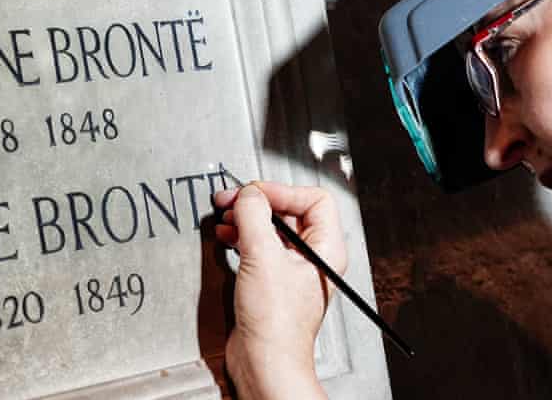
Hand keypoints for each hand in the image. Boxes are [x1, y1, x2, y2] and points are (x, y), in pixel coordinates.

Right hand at [213, 181, 346, 399]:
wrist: (264, 360)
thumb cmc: (276, 323)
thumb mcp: (262, 257)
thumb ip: (254, 217)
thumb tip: (248, 194)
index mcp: (326, 248)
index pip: (312, 199)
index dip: (282, 190)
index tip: (255, 192)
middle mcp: (313, 256)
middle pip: (289, 211)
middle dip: (258, 202)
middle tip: (232, 199)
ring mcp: (292, 268)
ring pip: (271, 227)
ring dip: (246, 218)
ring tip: (225, 215)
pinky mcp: (272, 279)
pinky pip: (259, 246)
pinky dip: (241, 235)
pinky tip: (226, 235)